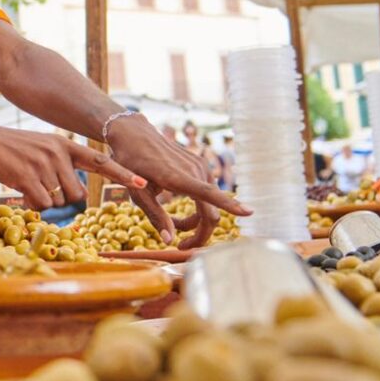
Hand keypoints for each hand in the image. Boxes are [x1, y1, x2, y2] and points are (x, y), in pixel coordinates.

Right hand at [0, 126, 145, 210]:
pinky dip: (32, 204)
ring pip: (59, 201)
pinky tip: (19, 189)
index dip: (122, 174)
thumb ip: (60, 166)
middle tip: (43, 189)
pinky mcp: (28, 176)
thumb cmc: (11, 150)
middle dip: (64, 199)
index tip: (143, 183)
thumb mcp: (42, 149)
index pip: (101, 161)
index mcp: (65, 146)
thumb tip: (73, 196)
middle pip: (78, 194)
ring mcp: (44, 165)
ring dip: (45, 201)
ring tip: (27, 183)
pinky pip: (41, 204)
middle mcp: (59, 154)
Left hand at [104, 113, 249, 247]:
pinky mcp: (201, 166)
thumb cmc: (130, 163)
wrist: (135, 134)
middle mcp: (194, 170)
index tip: (249, 212)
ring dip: (194, 222)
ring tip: (170, 224)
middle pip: (211, 213)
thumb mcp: (137, 193)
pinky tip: (174, 212)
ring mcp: (200, 167)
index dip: (230, 205)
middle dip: (199, 234)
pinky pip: (206, 195)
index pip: (209, 194)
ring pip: (209, 207)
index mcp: (178, 177)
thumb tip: (169, 241)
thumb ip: (155, 216)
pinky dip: (195, 209)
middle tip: (181, 246)